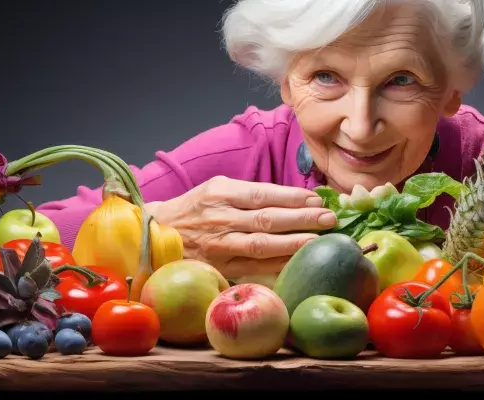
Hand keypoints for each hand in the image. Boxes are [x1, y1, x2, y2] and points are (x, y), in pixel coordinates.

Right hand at [145, 176, 337, 279]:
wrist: (154, 235)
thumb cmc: (193, 209)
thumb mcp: (216, 189)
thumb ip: (250, 194)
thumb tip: (294, 199)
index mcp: (220, 193)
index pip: (264, 194)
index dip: (293, 198)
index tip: (317, 200)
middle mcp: (220, 219)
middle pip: (268, 220)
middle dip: (303, 219)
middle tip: (329, 219)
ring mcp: (218, 247)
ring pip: (263, 246)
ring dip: (295, 244)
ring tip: (319, 241)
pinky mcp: (218, 269)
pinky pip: (253, 269)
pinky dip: (277, 267)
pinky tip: (298, 265)